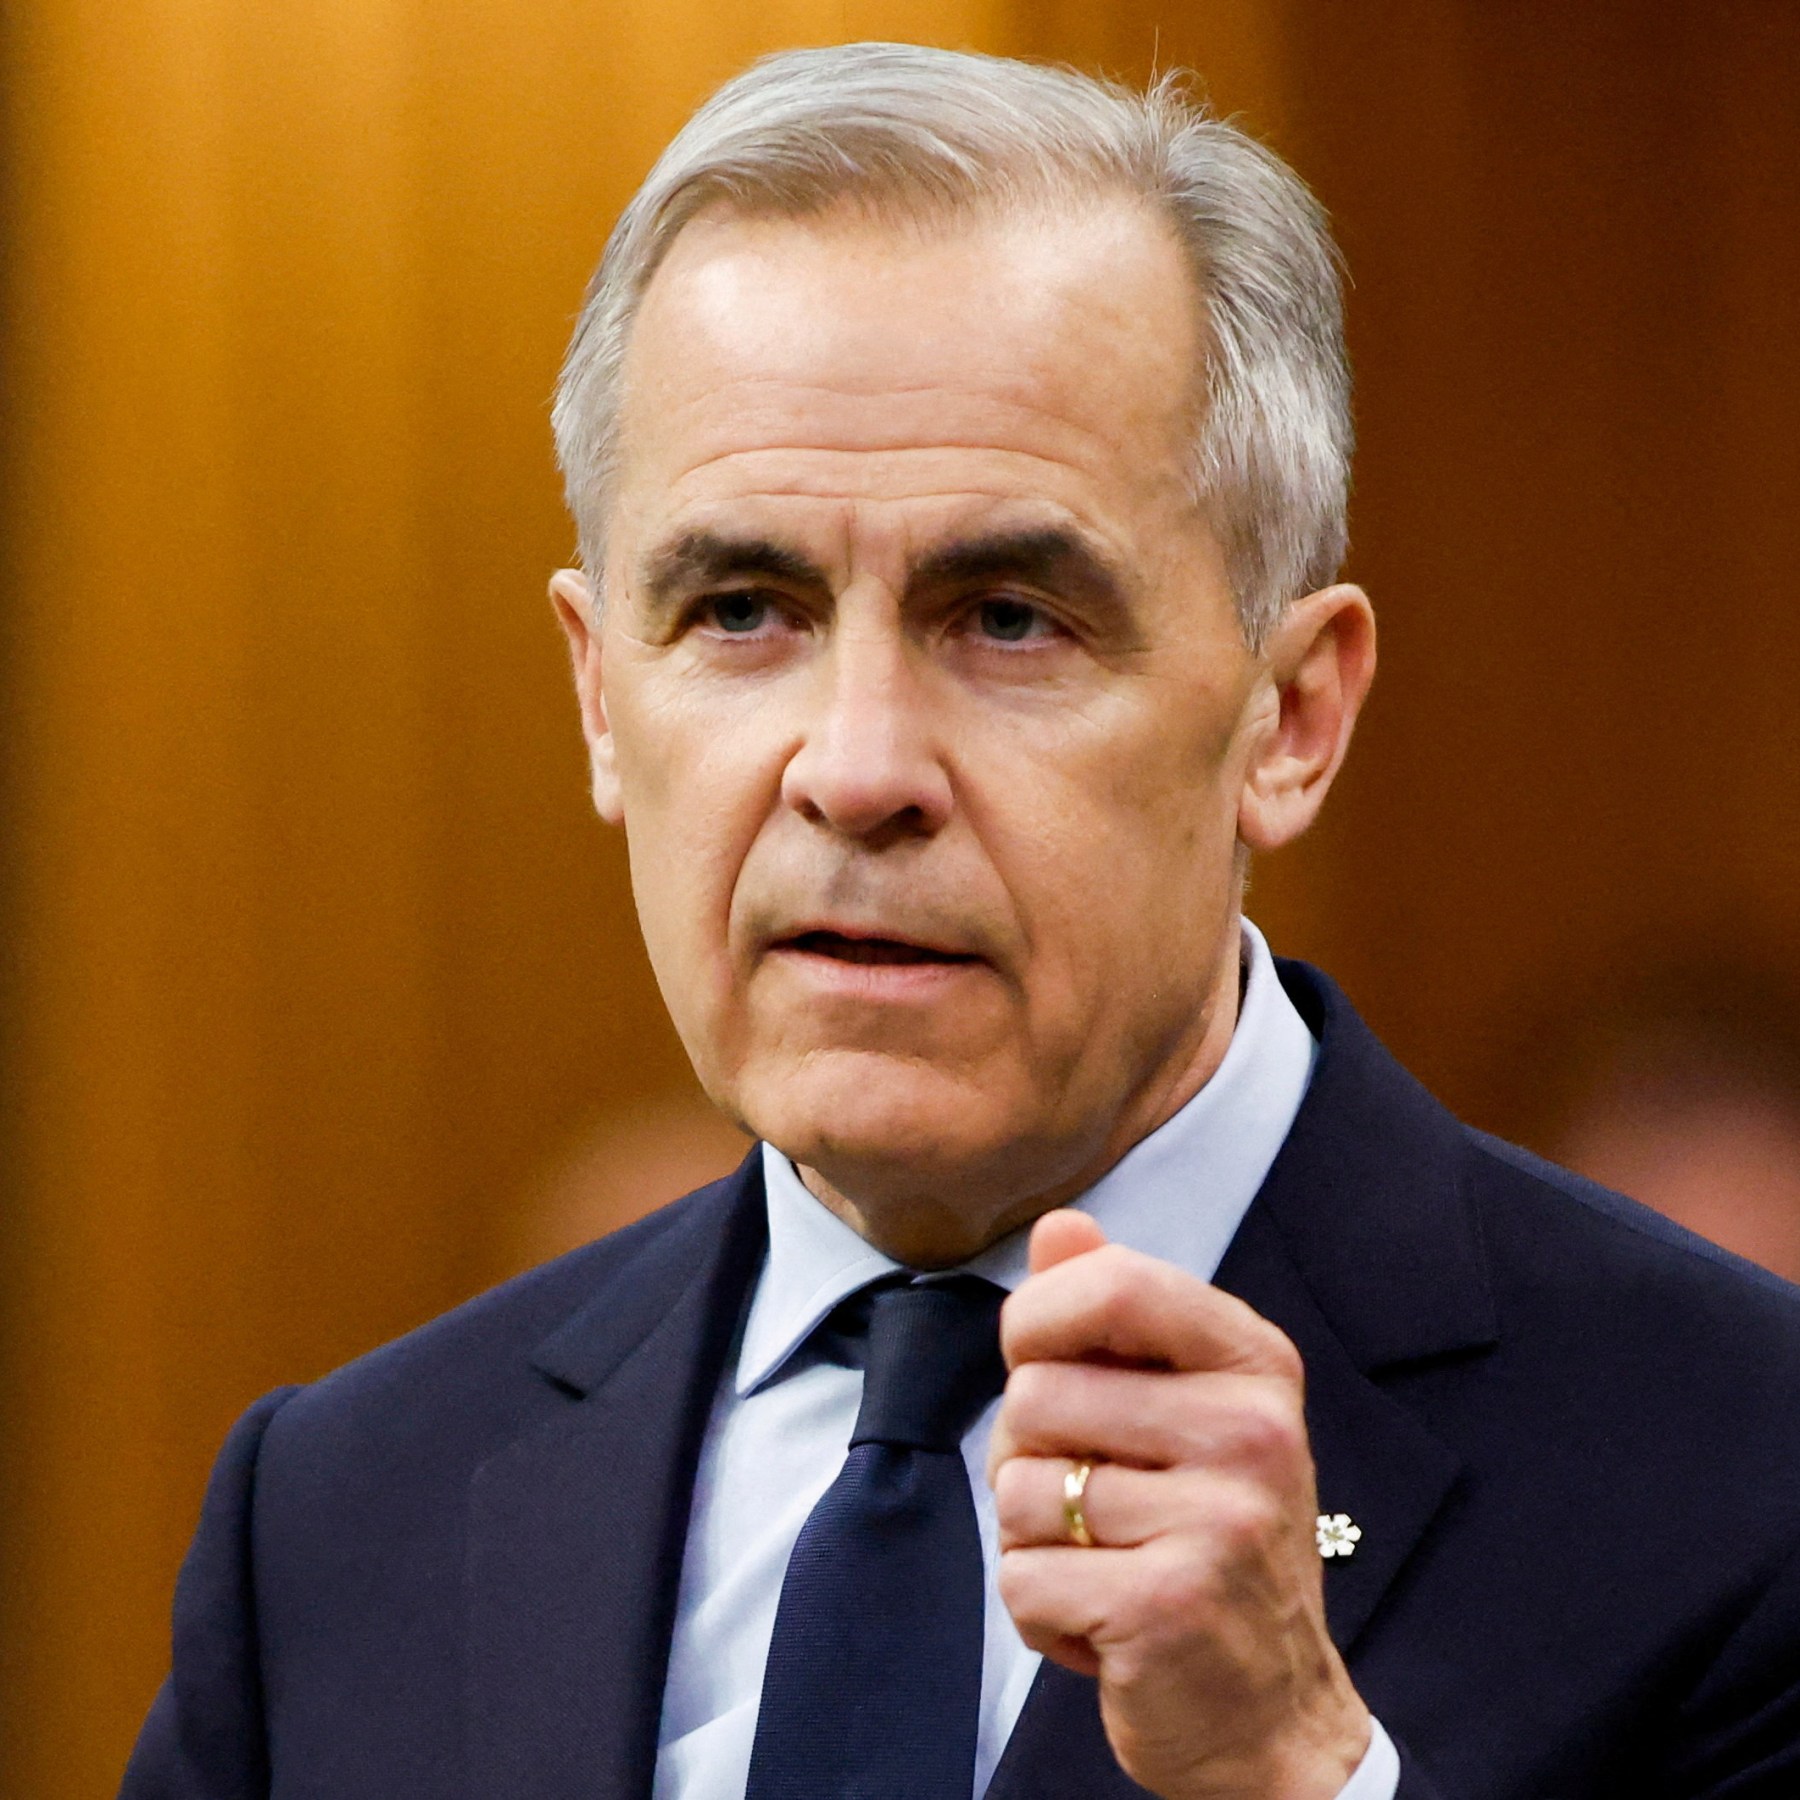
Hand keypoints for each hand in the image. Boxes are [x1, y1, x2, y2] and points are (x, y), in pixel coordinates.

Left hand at [988, 1211, 1370, 1799]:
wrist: (1276, 1717)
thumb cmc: (1208, 1540)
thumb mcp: (1182, 1407)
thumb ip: (1116, 1311)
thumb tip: (1060, 1225)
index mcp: (1255, 1362)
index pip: (1111, 1284)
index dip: (1037, 1321)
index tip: (1045, 1366)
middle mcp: (1252, 1430)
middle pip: (1036, 1392)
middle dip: (1030, 1454)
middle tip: (1097, 1504)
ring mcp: (1218, 1520)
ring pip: (1016, 1489)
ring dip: (1034, 1540)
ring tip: (1108, 1564)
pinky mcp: (1169, 1606)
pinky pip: (1022, 1578)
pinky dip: (1040, 1612)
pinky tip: (1106, 1626)